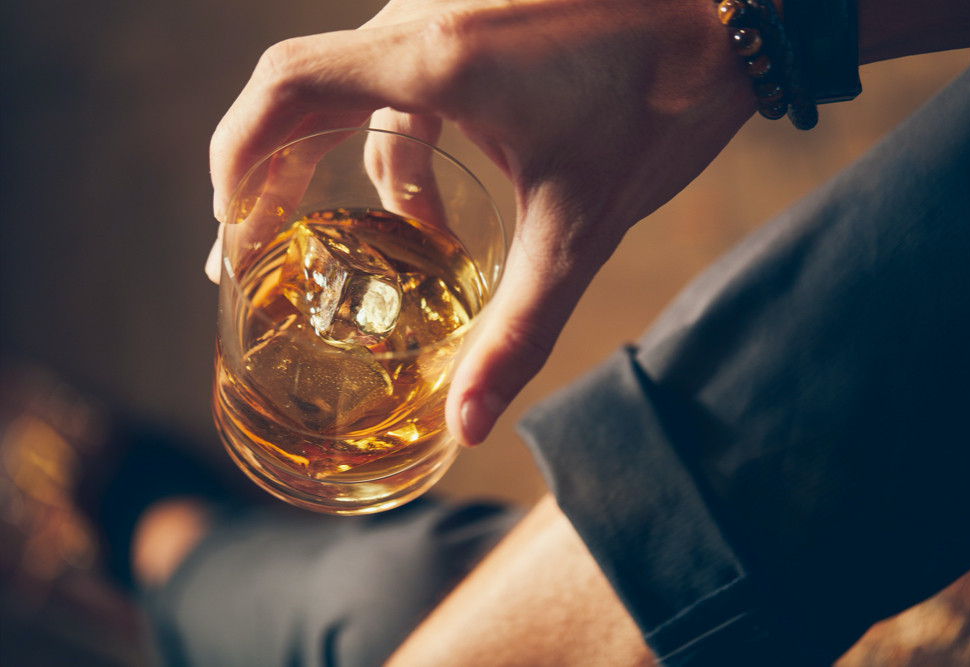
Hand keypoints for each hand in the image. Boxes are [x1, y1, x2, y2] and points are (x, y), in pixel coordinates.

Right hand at [208, 0, 755, 443]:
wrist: (731, 14)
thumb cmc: (660, 103)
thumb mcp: (580, 225)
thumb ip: (518, 329)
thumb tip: (467, 425)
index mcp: (435, 58)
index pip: (285, 89)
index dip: (236, 158)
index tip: (232, 233)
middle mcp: (424, 20)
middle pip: (301, 89)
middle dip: (272, 174)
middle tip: (255, 251)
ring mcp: (448, 13)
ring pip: (356, 93)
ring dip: (350, 173)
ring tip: (373, 250)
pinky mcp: (473, 24)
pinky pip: (403, 87)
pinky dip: (402, 151)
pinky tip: (435, 211)